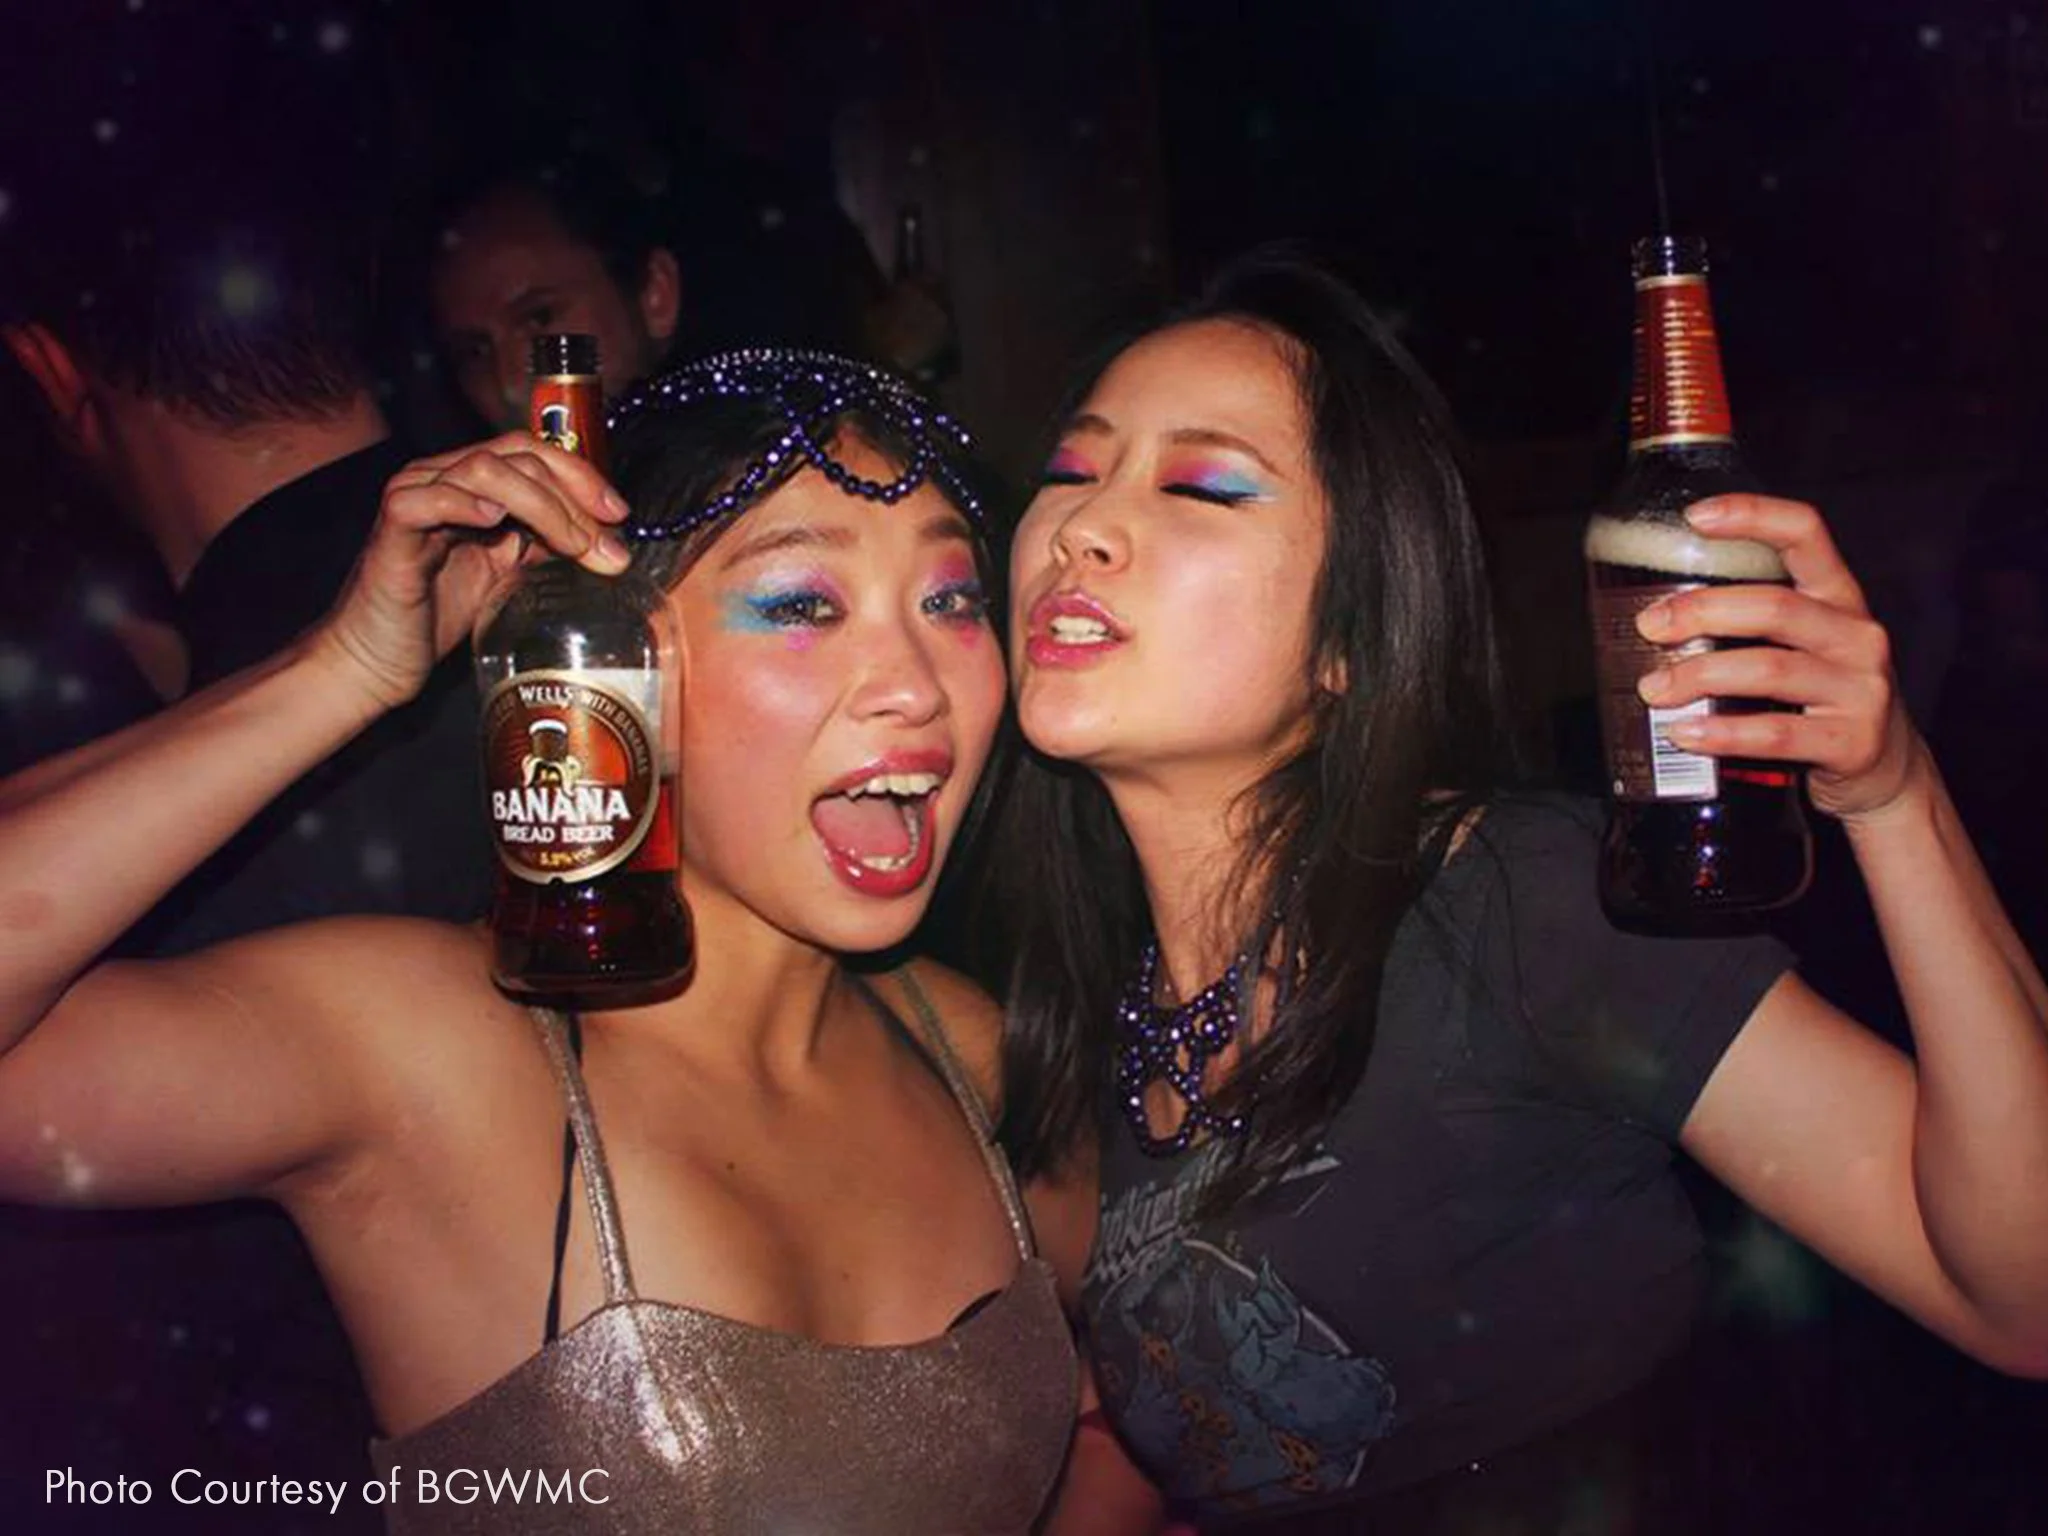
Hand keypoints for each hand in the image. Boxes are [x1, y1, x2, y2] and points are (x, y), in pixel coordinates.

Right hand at [317, 435, 630, 709]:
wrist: (378, 659)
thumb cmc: (436, 614)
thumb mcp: (505, 573)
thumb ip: (542, 546)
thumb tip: (602, 540)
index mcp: (470, 482)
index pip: (534, 453)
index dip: (581, 475)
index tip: (619, 513)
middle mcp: (441, 476)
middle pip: (518, 455)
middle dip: (573, 496)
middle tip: (605, 541)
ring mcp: (414, 496)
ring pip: (483, 469)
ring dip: (542, 505)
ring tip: (572, 544)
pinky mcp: (393, 527)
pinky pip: (427, 499)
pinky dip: (466, 503)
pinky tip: (495, 520)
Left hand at [1633, 494, 1922, 823]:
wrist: (1886, 770)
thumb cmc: (1823, 698)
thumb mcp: (1802, 646)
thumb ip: (1749, 623)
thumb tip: (1655, 616)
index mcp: (1839, 599)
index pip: (1806, 535)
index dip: (1754, 516)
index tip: (1696, 516)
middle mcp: (1856, 635)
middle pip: (1774, 607)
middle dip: (1702, 612)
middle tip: (1650, 626)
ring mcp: (1861, 688)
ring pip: (1771, 669)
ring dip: (1701, 676)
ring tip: (1654, 689)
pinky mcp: (1852, 742)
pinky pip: (1777, 733)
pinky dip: (1723, 733)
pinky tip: (1685, 733)